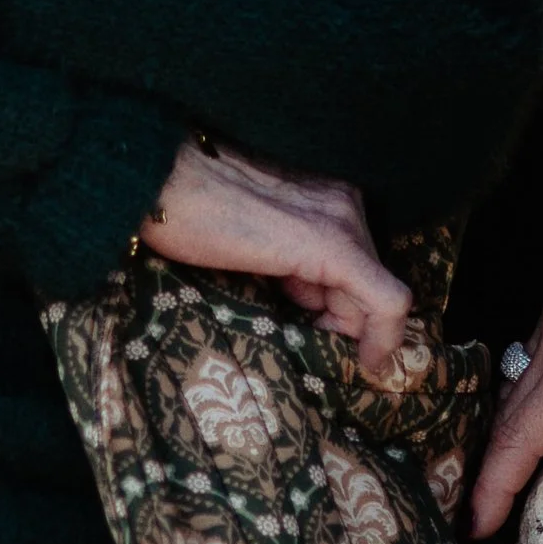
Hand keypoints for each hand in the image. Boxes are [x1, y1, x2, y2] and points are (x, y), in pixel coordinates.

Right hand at [140, 144, 413, 384]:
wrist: (157, 180)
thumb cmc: (186, 209)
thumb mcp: (254, 241)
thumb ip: (289, 264)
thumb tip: (307, 306)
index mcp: (325, 196)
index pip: (357, 266)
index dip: (347, 310)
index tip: (325, 337)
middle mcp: (344, 201)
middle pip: (368, 281)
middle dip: (344, 320)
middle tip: (303, 341)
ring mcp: (341, 220)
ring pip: (377, 294)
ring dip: (351, 328)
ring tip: (303, 339)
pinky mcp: (333, 245)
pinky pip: (385, 299)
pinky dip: (384, 336)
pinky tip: (369, 363)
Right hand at [467, 301, 542, 538]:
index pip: (522, 439)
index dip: (496, 486)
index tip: (476, 526)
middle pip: (505, 422)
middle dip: (486, 474)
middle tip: (472, 521)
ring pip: (507, 397)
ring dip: (495, 444)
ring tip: (488, 487)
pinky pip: (519, 377)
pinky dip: (509, 413)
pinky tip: (514, 433)